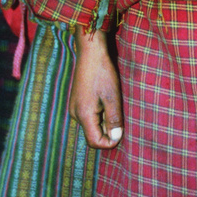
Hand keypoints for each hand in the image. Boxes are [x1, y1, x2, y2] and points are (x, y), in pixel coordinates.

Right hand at [70, 27, 123, 148]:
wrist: (90, 53)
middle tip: (121, 119)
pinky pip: (89, 117)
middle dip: (108, 132)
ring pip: (91, 126)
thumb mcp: (112, 97)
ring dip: (104, 123)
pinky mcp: (77, 102)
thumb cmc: (102, 73)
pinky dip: (100, 115)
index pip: (94, 142)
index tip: (122, 134)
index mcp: (84, 115)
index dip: (109, 143)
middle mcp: (76, 115)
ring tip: (115, 108)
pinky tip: (108, 103)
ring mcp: (75, 108)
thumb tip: (116, 138)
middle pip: (92, 135)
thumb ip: (114, 119)